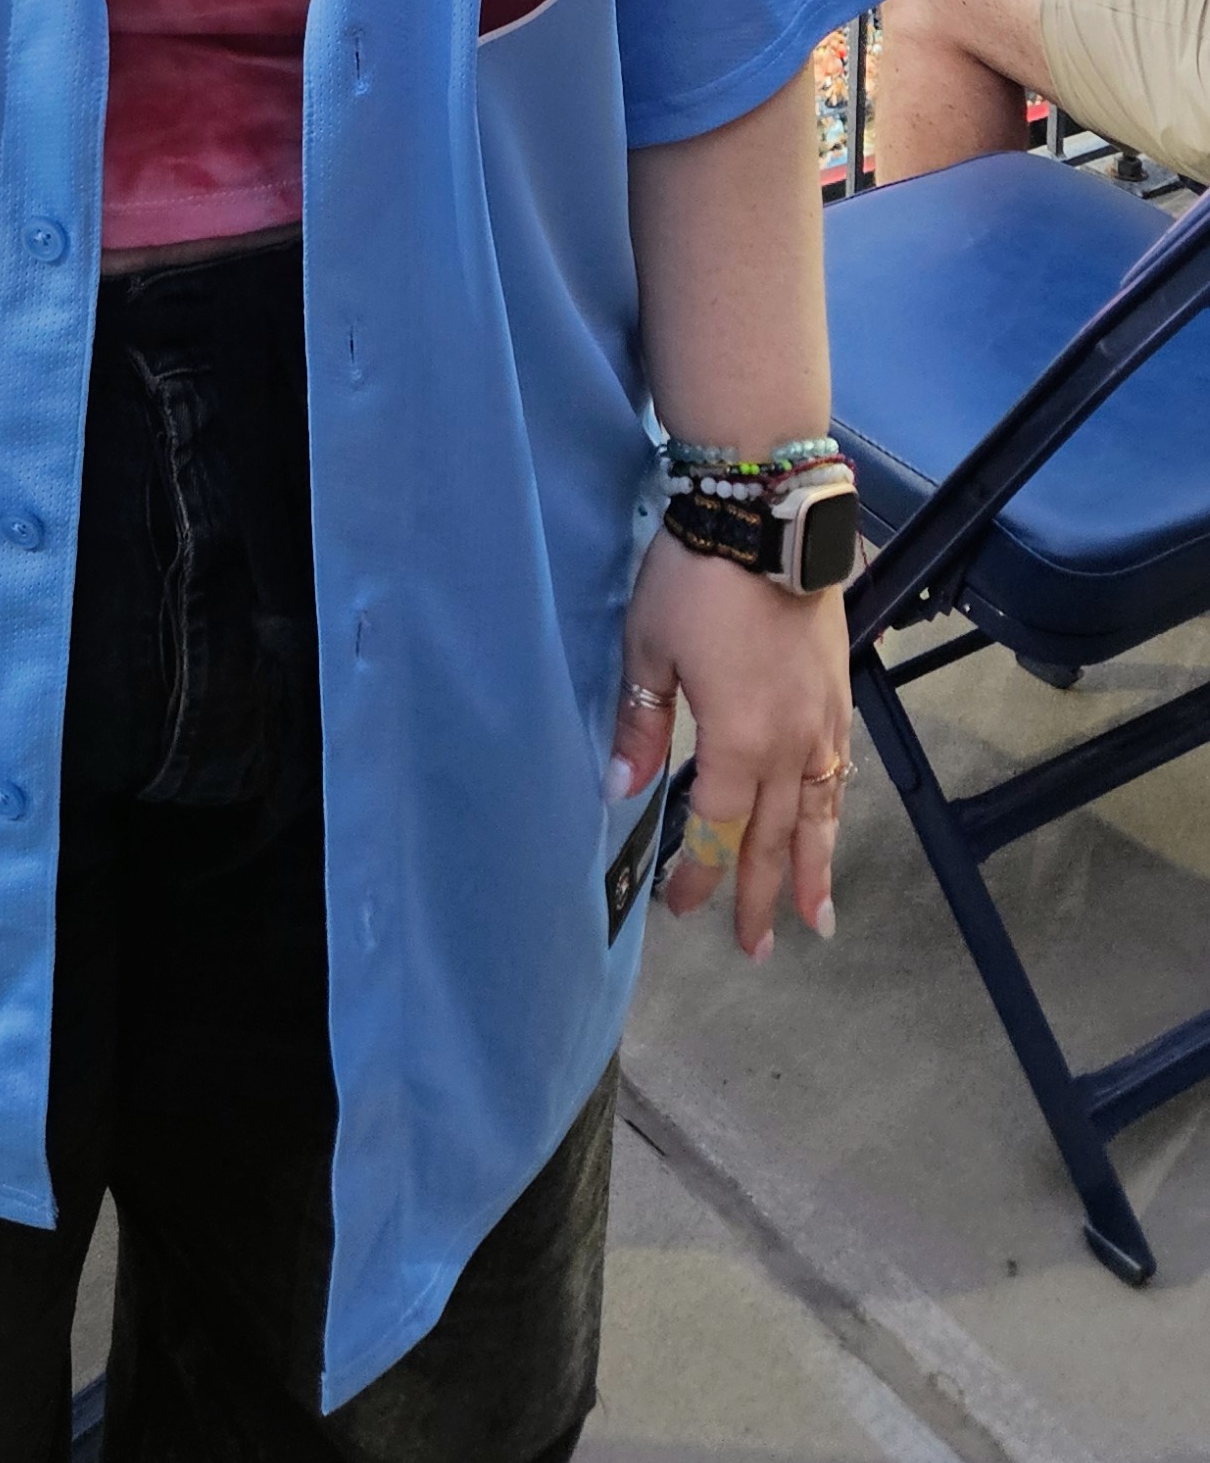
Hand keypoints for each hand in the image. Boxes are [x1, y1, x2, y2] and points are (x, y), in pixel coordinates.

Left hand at [608, 528, 850, 956]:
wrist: (767, 514)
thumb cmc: (696, 579)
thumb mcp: (648, 650)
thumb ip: (641, 726)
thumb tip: (622, 794)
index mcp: (738, 743)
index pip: (716, 827)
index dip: (700, 873)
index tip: (683, 908)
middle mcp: (790, 744)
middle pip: (776, 836)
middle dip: (763, 895)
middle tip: (759, 948)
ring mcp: (823, 718)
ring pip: (821, 811)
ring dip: (815, 866)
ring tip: (817, 918)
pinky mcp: (840, 689)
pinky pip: (840, 768)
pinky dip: (836, 807)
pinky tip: (832, 820)